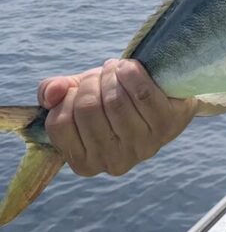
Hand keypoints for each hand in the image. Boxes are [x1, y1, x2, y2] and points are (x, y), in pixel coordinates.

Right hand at [38, 60, 197, 176]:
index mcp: (84, 163)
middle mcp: (114, 162)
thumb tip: (53, 92)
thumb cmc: (109, 98)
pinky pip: (143, 94)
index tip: (79, 88)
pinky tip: (130, 68)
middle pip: (87, 109)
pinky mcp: (168, 126)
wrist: (158, 96)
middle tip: (101, 75)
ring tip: (116, 70)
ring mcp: (143, 147)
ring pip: (115, 101)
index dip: (67, 97)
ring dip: (112, 75)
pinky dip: (132, 72)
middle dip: (91, 82)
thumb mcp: (75, 95)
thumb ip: (51, 92)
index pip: (59, 124)